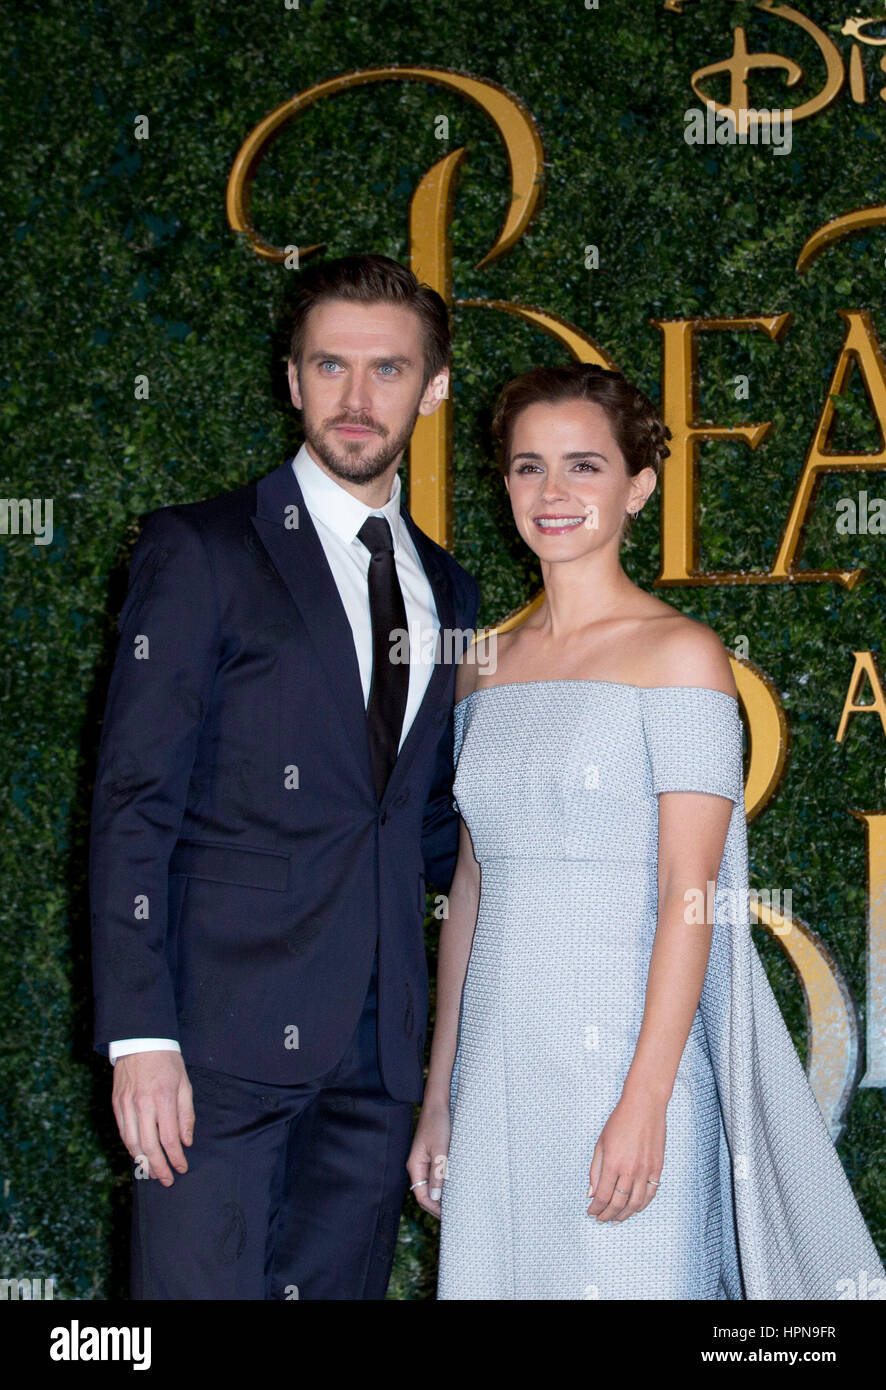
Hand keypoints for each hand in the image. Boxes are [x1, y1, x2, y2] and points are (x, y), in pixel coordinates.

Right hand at [112, 1051, 194, 1185]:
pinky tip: (139, 1156)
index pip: (170, 1138)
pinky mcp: (116, 1104)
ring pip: (132, 1143)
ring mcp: (126, 1105)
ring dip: (143, 1163)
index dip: (176, 1157)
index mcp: (163, 1098)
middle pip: (149, 1146)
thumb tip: (186, 1141)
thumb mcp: (185, 1084)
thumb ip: (186, 1115)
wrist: (141, 1041)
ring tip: (153, 1174)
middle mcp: (143, 1104)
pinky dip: (131, 1148)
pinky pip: (123, 1133)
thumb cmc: (167, 1062)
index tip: (182, 1168)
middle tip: (168, 1180)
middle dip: (159, 1167)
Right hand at [406, 1103, 450, 1218]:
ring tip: (456, 1205)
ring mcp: (424, 1161)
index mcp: (415, 1166)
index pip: (421, 1196)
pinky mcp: (432, 1156)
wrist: (438, 1104)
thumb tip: (435, 1198)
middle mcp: (417, 1166)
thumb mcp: (440, 1149)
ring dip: (441, 1196)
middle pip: (424, 1193)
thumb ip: (437, 1173)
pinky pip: (435, 1176)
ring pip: (430, 1186)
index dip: (433, 1208)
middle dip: (437, 1206)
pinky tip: (455, 1187)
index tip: (449, 1216)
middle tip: (454, 1215)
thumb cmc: (438, 1123)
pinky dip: (443, 1185)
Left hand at [587, 1087, 665, 1222]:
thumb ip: (595, 1170)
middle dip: (608, 1215)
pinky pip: (651, 1193)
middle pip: (618, 1203)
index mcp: (612, 1163)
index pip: (603, 1196)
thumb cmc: (620, 1121)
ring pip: (636, 1203)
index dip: (596, 1208)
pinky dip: (642, 1205)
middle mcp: (629, 1169)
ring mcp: (645, 1170)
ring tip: (616, 1218)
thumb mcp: (601, 1143)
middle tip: (601, 1219)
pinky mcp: (658, 1168)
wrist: (644, 1106)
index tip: (591, 1212)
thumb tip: (592, 1194)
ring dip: (625, 1214)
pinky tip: (634, 1208)